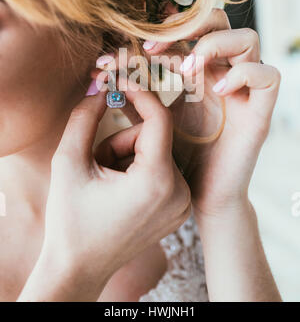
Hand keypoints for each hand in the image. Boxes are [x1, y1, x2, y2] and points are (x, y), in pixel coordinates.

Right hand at [18, 81, 190, 301]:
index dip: (139, 95)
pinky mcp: (179, 208)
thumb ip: (84, 116)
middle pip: (154, 137)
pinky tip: (119, 190)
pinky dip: (139, 169)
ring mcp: (182, 203)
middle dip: (122, 140)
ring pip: (157, 152)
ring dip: (128, 156)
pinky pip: (162, 169)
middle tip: (98, 162)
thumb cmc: (70, 218)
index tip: (120, 83)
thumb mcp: (68, 161)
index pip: (159, 119)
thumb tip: (102, 87)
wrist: (79, 267)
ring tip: (106, 182)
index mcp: (157, 182)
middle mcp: (179, 193)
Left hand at [140, 9, 280, 218]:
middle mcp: (222, 75)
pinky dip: (244, 74)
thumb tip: (106, 70)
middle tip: (155, 48)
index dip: (165, 29)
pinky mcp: (259, 114)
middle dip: (188, 26)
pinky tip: (218, 90)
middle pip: (220, 22)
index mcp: (199, 74)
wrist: (199, 199)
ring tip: (188, 69)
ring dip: (214, 45)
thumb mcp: (151, 121)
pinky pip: (268, 77)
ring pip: (248, 40)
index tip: (136, 47)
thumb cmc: (176, 160)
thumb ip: (135, 97)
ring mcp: (243, 93)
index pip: (190, 29)